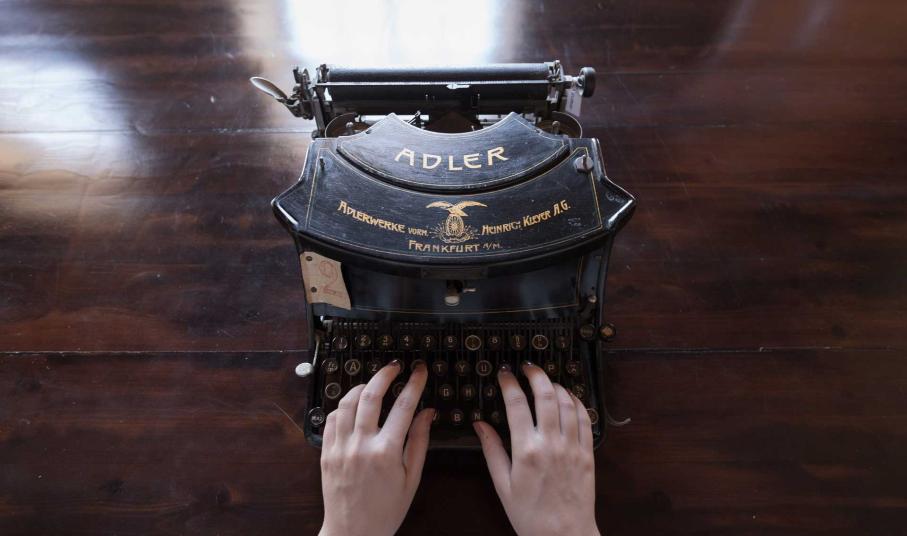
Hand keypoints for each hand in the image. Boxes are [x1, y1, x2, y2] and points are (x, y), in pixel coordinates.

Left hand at [319, 361, 433, 535]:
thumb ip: (419, 442)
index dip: (414, 384)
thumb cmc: (387, 510)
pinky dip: (343, 406)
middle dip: (385, 374)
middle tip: (394, 366)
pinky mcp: (325, 452)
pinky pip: (331, 419)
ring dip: (361, 386)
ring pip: (347, 402)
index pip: (404, 406)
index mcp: (386, 452)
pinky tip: (353, 405)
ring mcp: (340, 447)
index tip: (419, 371)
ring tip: (374, 383)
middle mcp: (361, 445)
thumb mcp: (411, 478)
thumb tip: (427, 412)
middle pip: (371, 395)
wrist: (353, 534)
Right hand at [474, 363, 598, 535]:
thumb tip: (480, 424)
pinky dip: (578, 403)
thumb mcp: (502, 485)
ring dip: (557, 386)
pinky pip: (585, 420)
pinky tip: (569, 398)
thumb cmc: (529, 515)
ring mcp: (572, 447)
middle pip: (546, 395)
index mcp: (526, 451)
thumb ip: (492, 451)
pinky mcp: (588, 454)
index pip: (516, 405)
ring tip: (546, 381)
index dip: (509, 384)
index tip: (504, 374)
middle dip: (536, 375)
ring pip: (568, 403)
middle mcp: (551, 444)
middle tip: (528, 367)